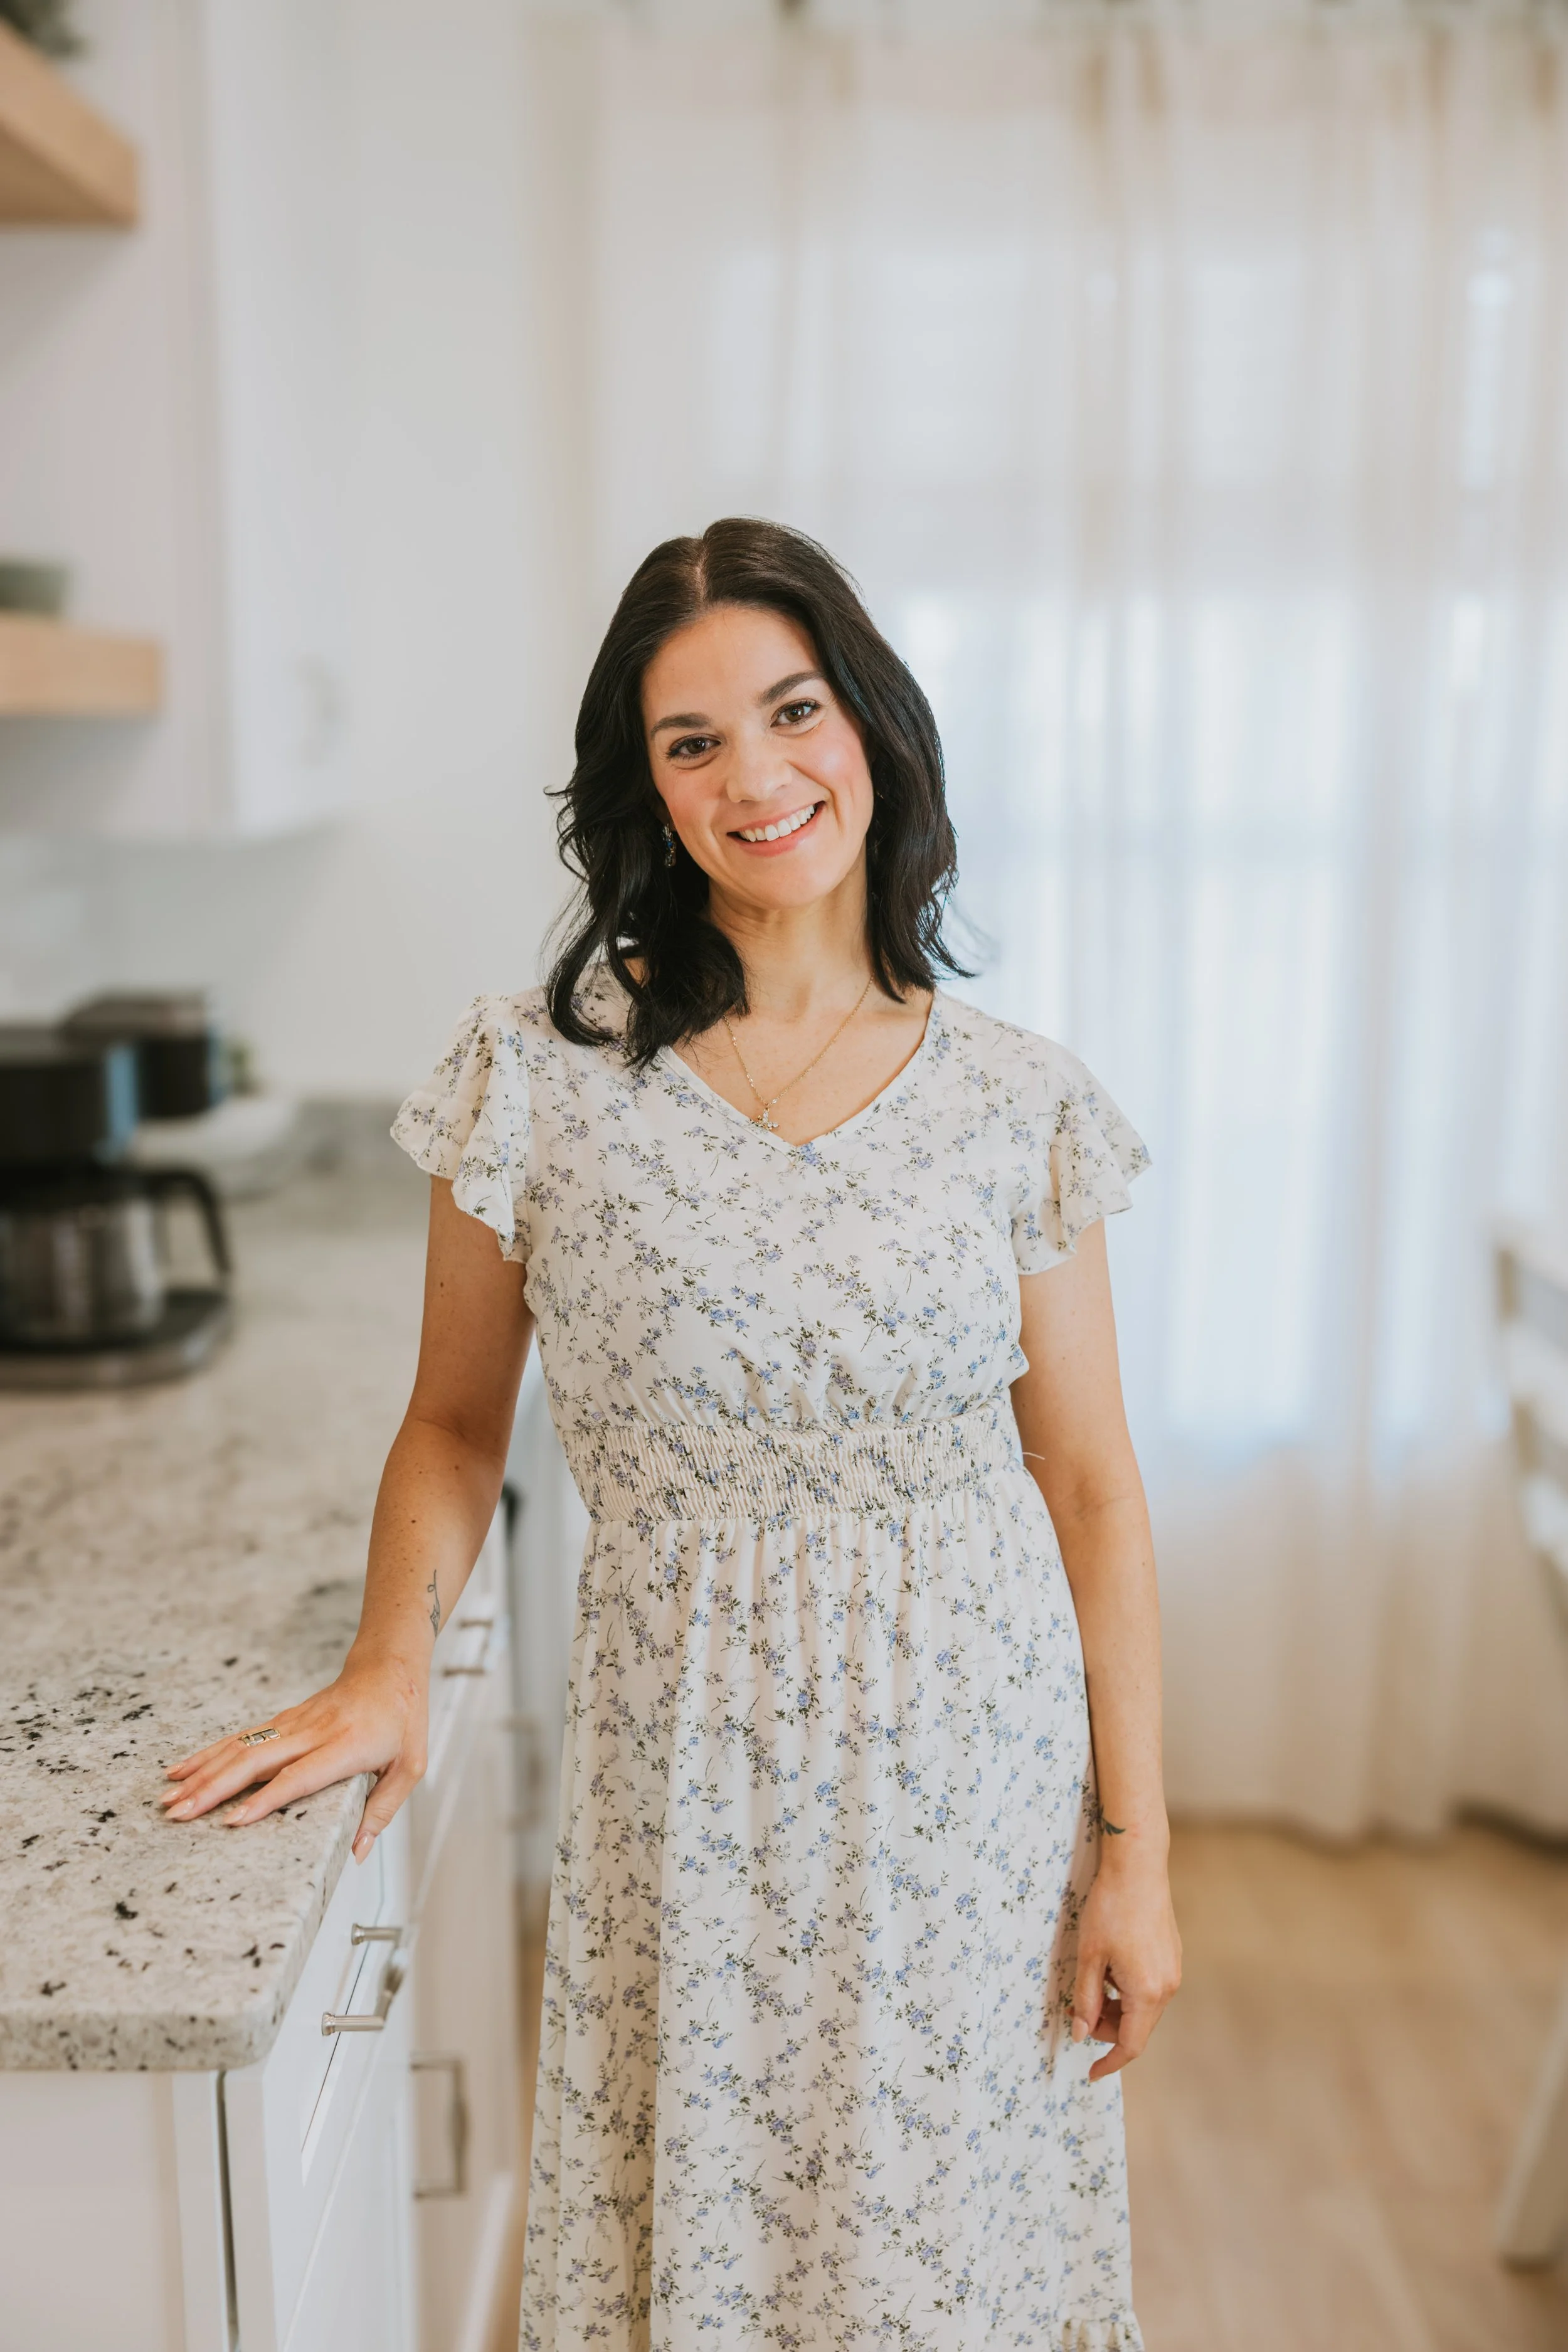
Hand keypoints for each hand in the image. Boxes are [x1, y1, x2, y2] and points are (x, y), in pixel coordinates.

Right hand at [161, 1650, 428, 1862]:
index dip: (266, 1799)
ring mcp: (294, 1723)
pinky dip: (208, 1754)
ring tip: (168, 1798)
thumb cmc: (404, 1719)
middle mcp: (314, 1732)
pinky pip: (241, 1738)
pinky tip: (182, 1769)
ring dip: (202, 1773)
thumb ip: (382, 1809)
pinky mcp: (283, 1719)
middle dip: (214, 1789)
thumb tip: (357, 1852)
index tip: (233, 1822)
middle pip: (257, 1761)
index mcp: (347, 1747)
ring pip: (241, 1747)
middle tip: (179, 1815)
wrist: (390, 1667)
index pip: (300, 1776)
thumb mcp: (410, 1767)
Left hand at [1070, 1848, 1181, 2081]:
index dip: (1109, 2062)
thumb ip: (1085, 2001)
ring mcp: (1172, 1970)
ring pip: (1144, 2008)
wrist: (1138, 1867)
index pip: (1130, 2045)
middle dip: (1108, 2030)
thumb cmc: (1110, 1909)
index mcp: (1147, 1993)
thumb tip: (1081, 2034)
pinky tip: (1111, 1969)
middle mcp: (1167, 1987)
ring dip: (1118, 2010)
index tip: (1091, 2073)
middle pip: (1138, 2028)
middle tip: (1079, 2013)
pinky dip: (1129, 1992)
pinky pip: (1150, 1988)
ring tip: (1093, 1984)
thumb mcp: (1089, 1958)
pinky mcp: (1171, 1955)